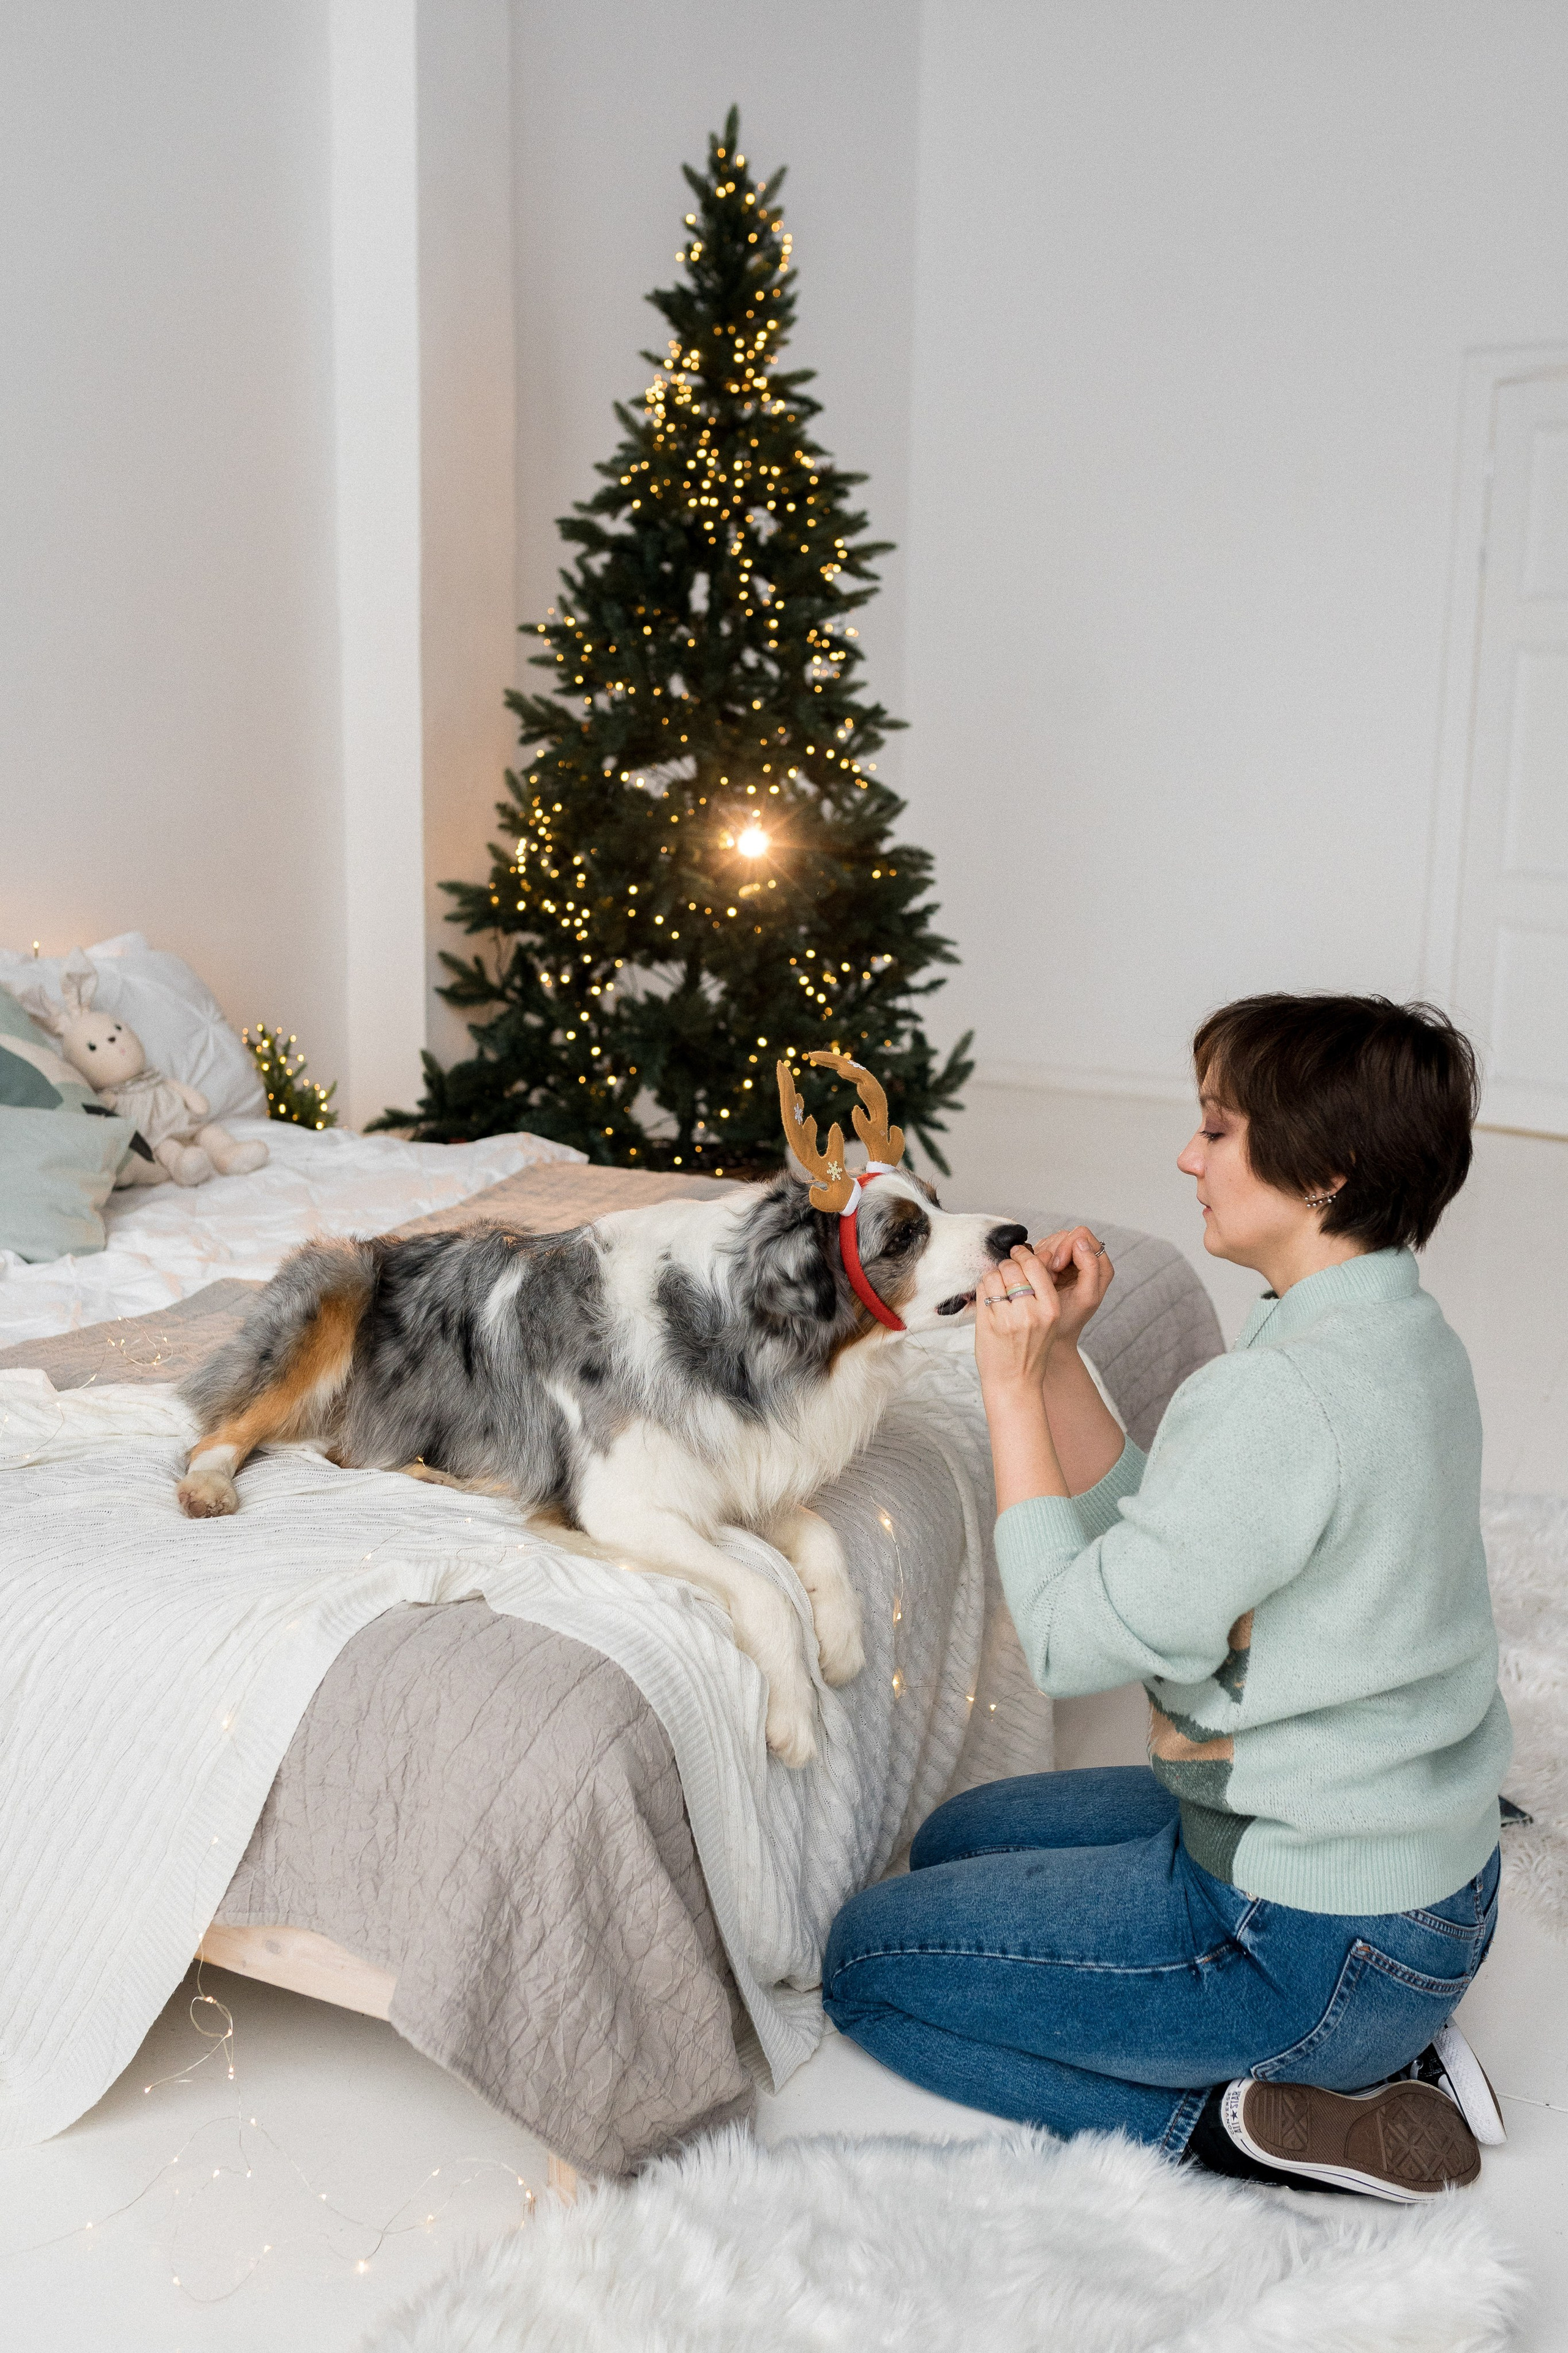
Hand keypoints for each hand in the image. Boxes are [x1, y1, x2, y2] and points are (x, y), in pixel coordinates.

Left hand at [973, 1244, 1062, 1398]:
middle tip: (1005, 1275)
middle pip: (1012, 1268)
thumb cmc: (1031, 1351)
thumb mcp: (1048, 1321)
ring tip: (996, 1292)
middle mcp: (1031, 1311)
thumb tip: (1030, 1257)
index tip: (1018, 1252)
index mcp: (1050, 1308)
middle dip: (1006, 1267)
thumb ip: (1041, 1291)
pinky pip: (982, 1291)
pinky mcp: (988, 1323)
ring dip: (992, 1278)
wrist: (1015, 1383)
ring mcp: (1008, 1317)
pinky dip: (983, 1290)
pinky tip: (988, 1302)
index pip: (1036, 1266)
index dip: (1023, 1255)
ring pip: (994, 1276)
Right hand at [1026, 1227, 1113, 1353]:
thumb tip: (1081, 1241)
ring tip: (1046, 1280)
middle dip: (1053, 1254)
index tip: (1056, 1268)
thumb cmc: (1070, 1319)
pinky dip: (1037, 1260)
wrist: (1051, 1332)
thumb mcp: (1086, 1296)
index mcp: (1100, 1265)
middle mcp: (1087, 1258)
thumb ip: (1091, 1267)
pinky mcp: (1055, 1262)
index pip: (1082, 1236)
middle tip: (1050, 1276)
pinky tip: (1042, 1277)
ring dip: (1044, 1258)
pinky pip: (1042, 1249)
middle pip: (1066, 1234)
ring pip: (1052, 1240)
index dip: (1066, 1248)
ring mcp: (1070, 1259)